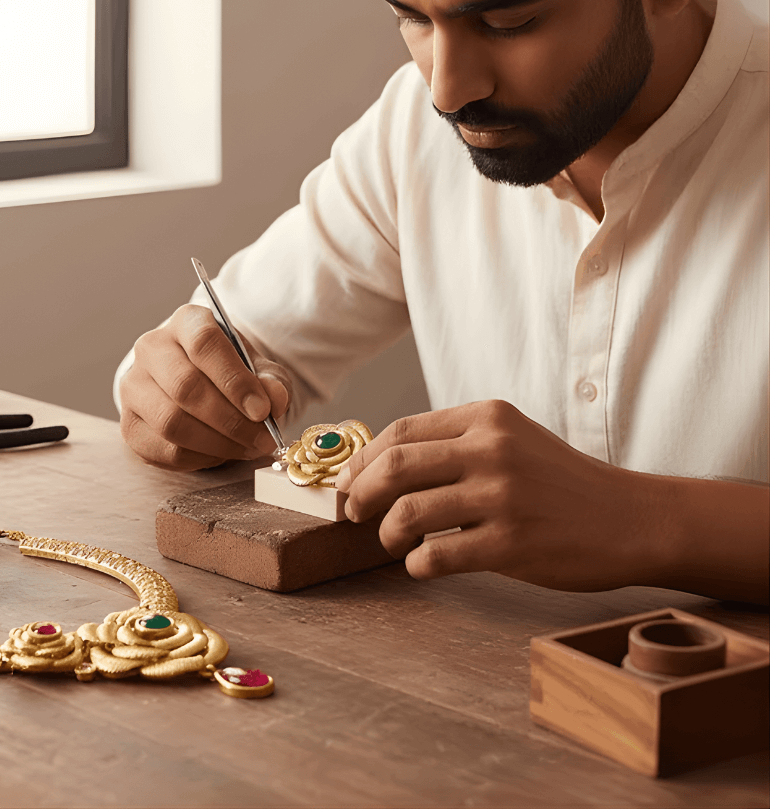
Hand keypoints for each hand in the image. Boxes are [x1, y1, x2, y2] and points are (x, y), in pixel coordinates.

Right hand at [119, 304, 291, 470]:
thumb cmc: (231, 372)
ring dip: (217, 443)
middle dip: (231, 420)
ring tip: (247, 448)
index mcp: (186, 322)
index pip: (204, 344)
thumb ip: (271, 381)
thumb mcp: (259, 368)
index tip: (262, 410)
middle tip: (262, 439)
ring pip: (172, 422)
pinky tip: (221, 452)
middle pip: (186, 387)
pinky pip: (164, 449)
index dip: (234, 381)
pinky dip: (200, 457)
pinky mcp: (129, 424)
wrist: (200, 386)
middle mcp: (152, 348)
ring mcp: (134, 386)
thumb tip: (274, 398)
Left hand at [335, 400, 657, 590]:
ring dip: (387, 532)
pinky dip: (416, 563)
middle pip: (395, 466)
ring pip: (408, 512)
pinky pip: (437, 554)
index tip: (348, 482)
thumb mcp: (512, 439)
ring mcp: (502, 496)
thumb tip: (383, 463)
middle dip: (360, 492)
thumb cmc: (561, 482)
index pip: (401, 430)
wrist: (631, 518)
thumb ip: (456, 443)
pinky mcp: (512, 543)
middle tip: (353, 513)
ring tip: (393, 541)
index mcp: (486, 417)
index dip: (363, 459)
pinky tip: (422, 563)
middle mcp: (491, 449)